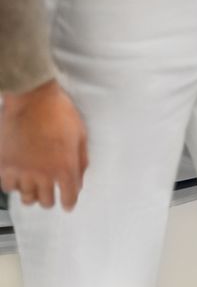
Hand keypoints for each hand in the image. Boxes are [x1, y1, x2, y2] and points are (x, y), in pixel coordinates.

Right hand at [0, 79, 87, 210]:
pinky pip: (8, 186)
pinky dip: (14, 184)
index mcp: (64, 167)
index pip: (69, 197)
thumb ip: (81, 159)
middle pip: (46, 202)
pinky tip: (19, 176)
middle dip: (51, 198)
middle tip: (51, 192)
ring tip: (34, 185)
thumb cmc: (59, 112)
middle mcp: (43, 174)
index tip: (68, 204)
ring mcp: (21, 171)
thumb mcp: (80, 134)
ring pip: (26, 198)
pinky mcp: (4, 166)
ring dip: (32, 193)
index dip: (70, 202)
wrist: (32, 99)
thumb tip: (80, 177)